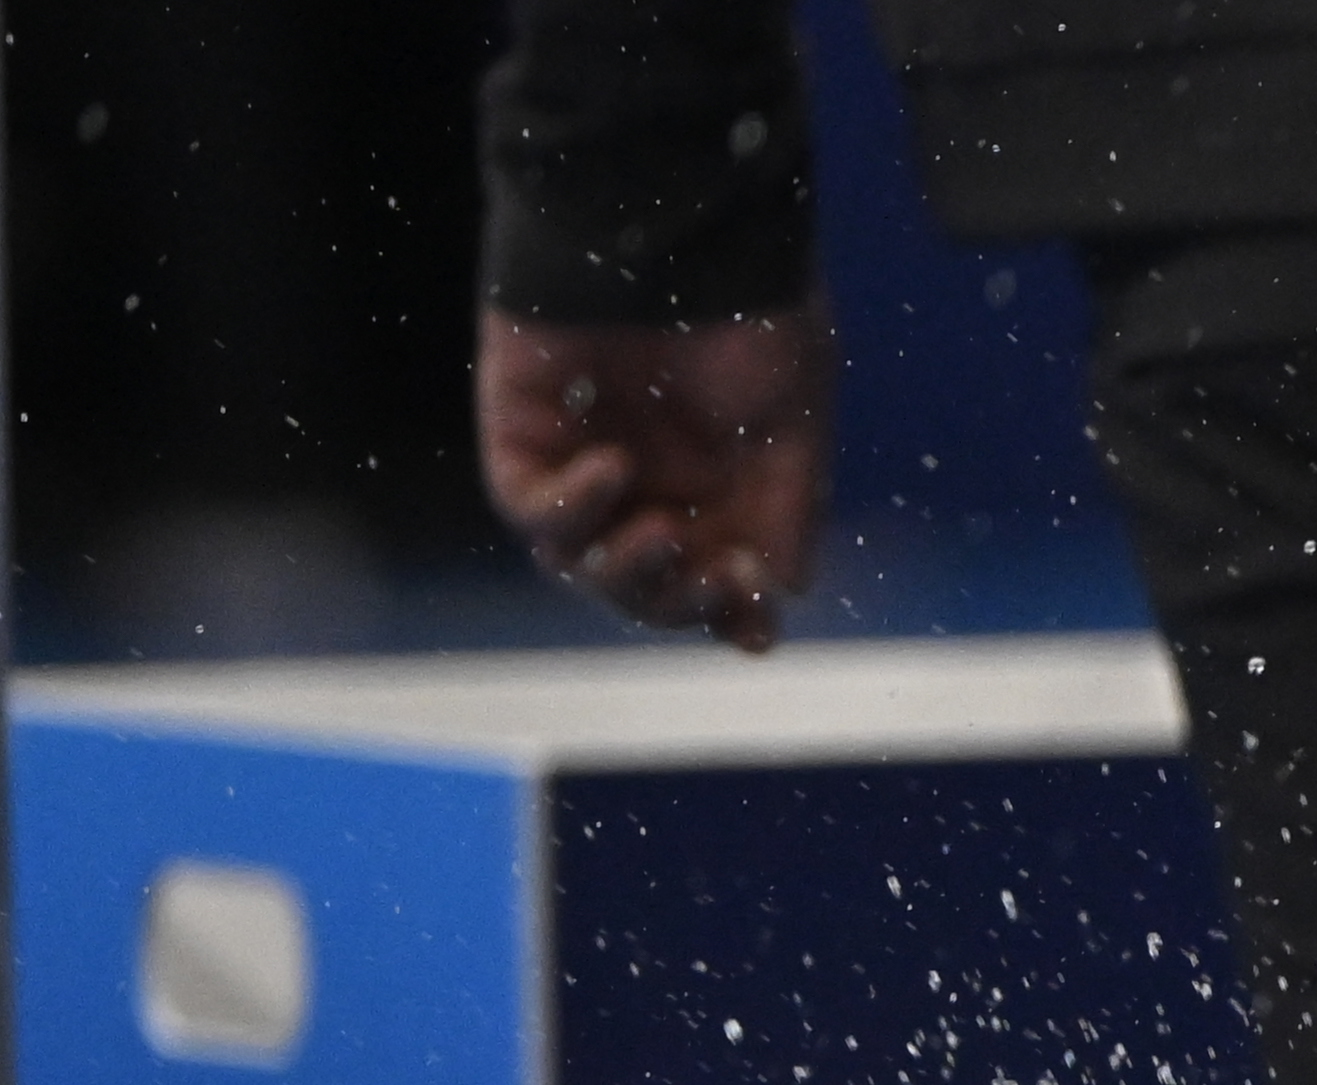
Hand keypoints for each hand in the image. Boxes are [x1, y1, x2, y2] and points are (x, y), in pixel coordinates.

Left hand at [479, 306, 836, 651]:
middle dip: (678, 601)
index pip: (709, 580)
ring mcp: (579, 455)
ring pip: (579, 561)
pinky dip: (567, 510)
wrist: (676, 221)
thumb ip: (786, 514)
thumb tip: (776, 598)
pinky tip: (611, 470)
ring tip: (661, 535)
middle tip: (713, 575)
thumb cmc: (748, 309)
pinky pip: (526, 503)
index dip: (727, 616)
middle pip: (642, 588)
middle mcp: (646, 480)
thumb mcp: (795, 425)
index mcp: (715, 485)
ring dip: (623, 573)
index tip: (753, 630)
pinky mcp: (521, 426)